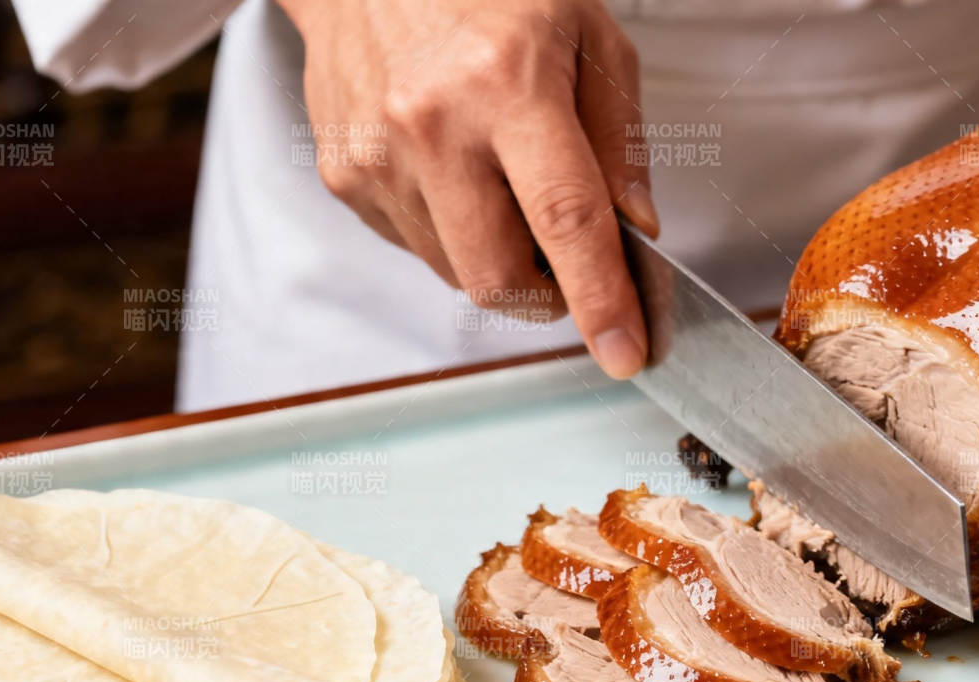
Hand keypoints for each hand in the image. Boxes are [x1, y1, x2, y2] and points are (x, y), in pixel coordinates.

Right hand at [279, 0, 657, 377]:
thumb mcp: (585, 32)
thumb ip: (617, 136)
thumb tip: (633, 230)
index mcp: (505, 83)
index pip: (564, 221)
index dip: (600, 300)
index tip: (625, 352)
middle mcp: (432, 126)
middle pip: (497, 276)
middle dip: (545, 297)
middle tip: (569, 266)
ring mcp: (378, 158)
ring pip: (455, 271)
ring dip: (497, 256)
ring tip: (500, 180)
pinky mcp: (346, 177)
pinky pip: (414, 245)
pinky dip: (450, 230)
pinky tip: (451, 166)